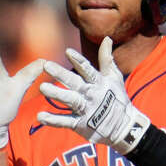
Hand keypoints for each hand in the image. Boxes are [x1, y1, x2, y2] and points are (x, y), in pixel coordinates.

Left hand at [37, 37, 149, 153]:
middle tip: (47, 65)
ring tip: (42, 87)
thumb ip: (106, 59)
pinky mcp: (81, 124)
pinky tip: (41, 116)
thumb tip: (107, 39)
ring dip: (57, 94)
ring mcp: (86, 110)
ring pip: (70, 100)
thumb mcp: (114, 78)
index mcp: (98, 82)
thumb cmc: (117, 99)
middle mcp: (91, 94)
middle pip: (75, 83)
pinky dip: (54, 120)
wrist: (125, 127)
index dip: (78, 60)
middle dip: (61, 74)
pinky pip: (66, 122)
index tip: (67, 52)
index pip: (87, 69)